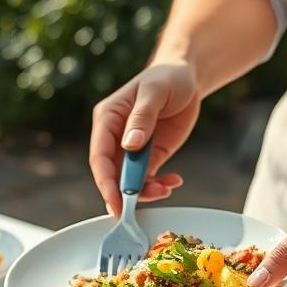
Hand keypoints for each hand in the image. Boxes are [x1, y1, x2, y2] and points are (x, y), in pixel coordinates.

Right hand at [89, 60, 200, 214]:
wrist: (186, 78)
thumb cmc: (167, 77)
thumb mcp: (155, 92)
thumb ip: (142, 117)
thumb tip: (129, 145)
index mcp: (108, 119)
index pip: (100, 156)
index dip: (105, 181)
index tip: (115, 201)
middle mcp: (115, 138)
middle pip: (112, 174)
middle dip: (124, 193)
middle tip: (137, 208)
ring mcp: (131, 150)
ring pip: (129, 181)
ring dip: (145, 191)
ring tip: (166, 188)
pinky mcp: (148, 157)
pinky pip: (147, 179)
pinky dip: (159, 186)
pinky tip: (174, 182)